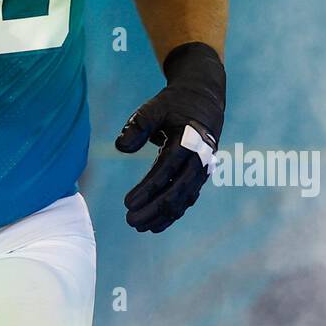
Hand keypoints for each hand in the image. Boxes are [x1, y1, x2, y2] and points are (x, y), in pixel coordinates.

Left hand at [115, 42, 225, 232]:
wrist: (203, 99)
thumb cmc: (174, 104)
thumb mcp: (154, 107)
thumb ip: (138, 125)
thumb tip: (121, 148)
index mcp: (189, 140)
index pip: (166, 170)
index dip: (147, 189)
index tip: (127, 202)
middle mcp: (199, 159)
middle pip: (177, 191)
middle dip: (153, 209)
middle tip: (129, 221)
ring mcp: (202, 170)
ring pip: (183, 200)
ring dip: (162, 216)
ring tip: (138, 226)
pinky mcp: (200, 176)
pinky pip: (187, 199)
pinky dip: (172, 214)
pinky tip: (155, 226)